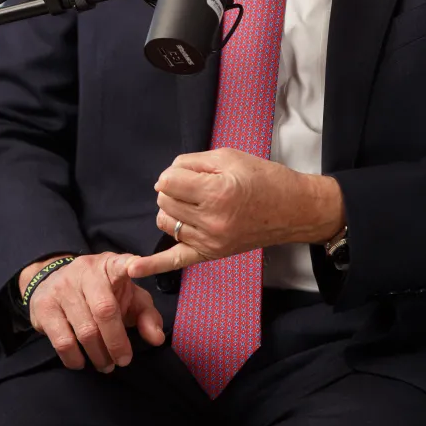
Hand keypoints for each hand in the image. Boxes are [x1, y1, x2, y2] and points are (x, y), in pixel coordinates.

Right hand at [18, 253, 164, 371]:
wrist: (55, 282)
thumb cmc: (103, 292)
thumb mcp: (129, 297)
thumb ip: (146, 315)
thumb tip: (157, 338)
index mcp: (110, 265)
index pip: (121, 262)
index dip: (130, 264)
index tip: (135, 268)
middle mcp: (85, 271)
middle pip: (105, 310)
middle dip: (117, 342)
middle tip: (123, 361)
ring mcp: (62, 287)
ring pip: (85, 330)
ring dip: (98, 355)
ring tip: (105, 365)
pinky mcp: (44, 306)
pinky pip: (62, 340)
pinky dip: (75, 358)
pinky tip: (81, 362)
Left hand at [127, 148, 344, 278]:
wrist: (293, 209)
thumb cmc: (263, 177)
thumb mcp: (229, 156)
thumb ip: (192, 162)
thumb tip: (166, 176)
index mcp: (216, 192)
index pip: (168, 181)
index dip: (175, 173)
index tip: (189, 172)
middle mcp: (211, 220)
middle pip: (164, 201)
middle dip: (173, 189)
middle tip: (195, 185)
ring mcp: (210, 241)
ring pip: (165, 222)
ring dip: (171, 210)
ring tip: (192, 204)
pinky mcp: (211, 254)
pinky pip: (175, 261)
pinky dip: (152, 266)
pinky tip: (132, 269)